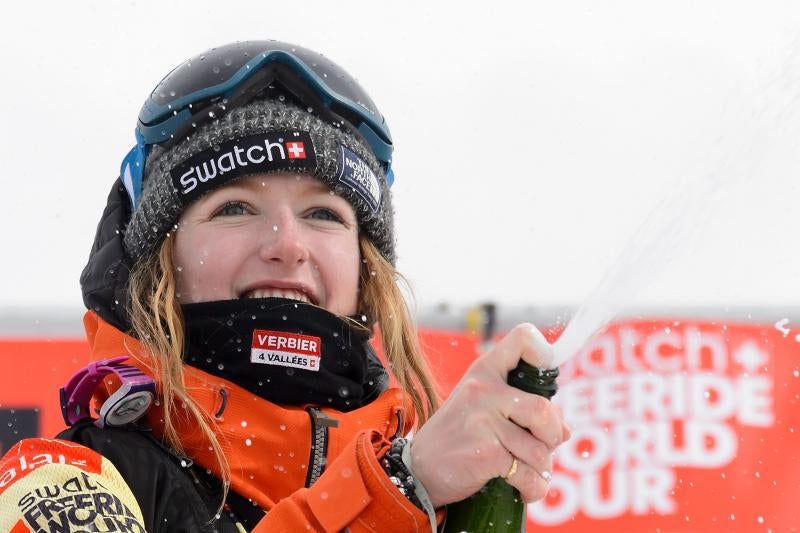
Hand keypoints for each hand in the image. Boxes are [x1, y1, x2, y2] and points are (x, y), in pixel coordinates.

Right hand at [409, 323, 570, 508]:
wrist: (418, 469)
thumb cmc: (457, 436)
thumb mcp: (482, 409)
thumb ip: (521, 410)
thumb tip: (565, 430)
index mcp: (484, 371)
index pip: (522, 339)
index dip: (544, 353)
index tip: (545, 379)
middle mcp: (484, 391)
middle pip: (544, 409)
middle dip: (553, 435)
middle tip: (544, 447)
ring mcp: (483, 422)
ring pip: (540, 449)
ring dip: (542, 468)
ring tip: (528, 472)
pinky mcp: (486, 454)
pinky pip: (528, 474)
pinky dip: (532, 488)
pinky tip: (522, 489)